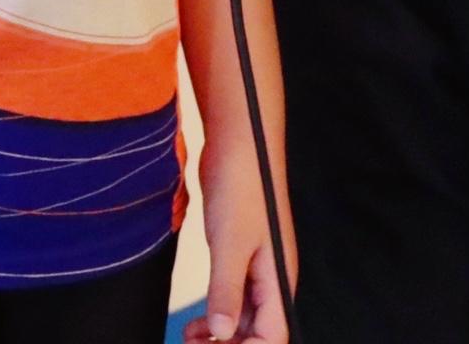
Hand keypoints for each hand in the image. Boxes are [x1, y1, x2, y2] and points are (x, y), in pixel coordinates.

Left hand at [189, 133, 293, 342]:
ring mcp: (255, 269)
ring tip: (189, 338)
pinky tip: (196, 322)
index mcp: (278, 281)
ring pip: (243, 319)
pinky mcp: (238, 257)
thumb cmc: (242, 186)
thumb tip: (223, 333)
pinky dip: (215, 316)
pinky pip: (232, 300)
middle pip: (258, 334)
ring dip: (220, 337)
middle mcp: (271, 280)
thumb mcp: (229, 243)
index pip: (272, 337)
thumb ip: (226, 290)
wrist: (237, 145)